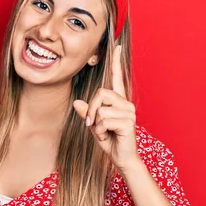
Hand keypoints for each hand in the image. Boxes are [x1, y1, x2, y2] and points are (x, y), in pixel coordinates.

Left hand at [73, 45, 139, 171]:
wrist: (122, 158)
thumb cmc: (110, 141)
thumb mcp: (94, 126)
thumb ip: (87, 113)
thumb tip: (76, 102)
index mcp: (118, 101)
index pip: (117, 77)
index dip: (116, 62)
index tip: (116, 46)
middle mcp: (125, 103)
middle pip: (100, 93)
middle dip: (91, 109)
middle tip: (91, 124)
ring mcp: (129, 112)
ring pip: (100, 108)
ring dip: (95, 123)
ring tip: (102, 133)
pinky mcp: (128, 122)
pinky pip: (103, 120)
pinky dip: (99, 131)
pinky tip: (107, 136)